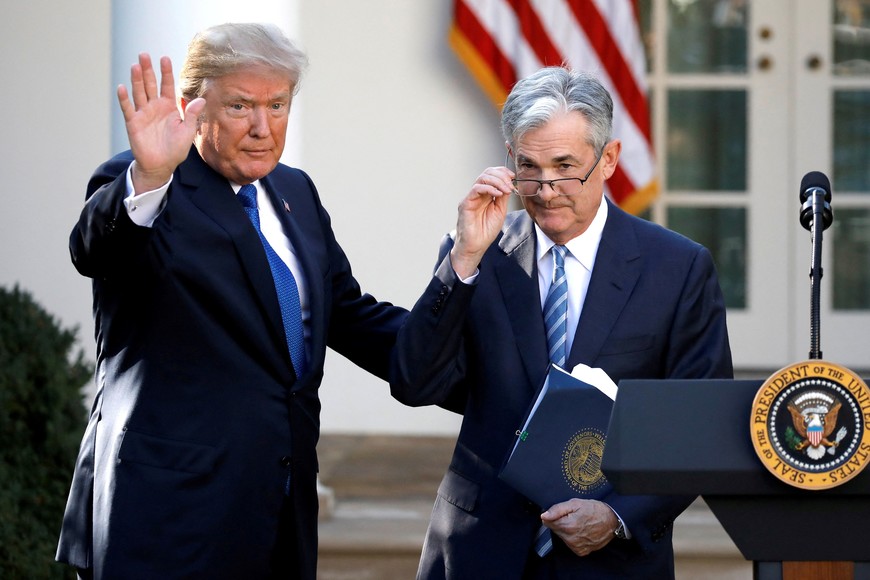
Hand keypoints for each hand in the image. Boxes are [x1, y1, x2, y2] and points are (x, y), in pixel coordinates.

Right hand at [117, 53, 205, 193]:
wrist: (161, 165)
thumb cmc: (175, 149)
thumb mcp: (187, 132)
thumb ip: (192, 115)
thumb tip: (201, 100)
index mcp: (169, 107)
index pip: (167, 85)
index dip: (166, 72)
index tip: (164, 58)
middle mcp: (155, 106)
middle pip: (150, 84)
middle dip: (148, 70)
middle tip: (144, 54)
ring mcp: (143, 113)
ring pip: (138, 92)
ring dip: (136, 80)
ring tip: (135, 66)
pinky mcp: (133, 122)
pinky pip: (128, 108)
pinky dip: (124, 98)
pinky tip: (121, 87)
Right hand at [449, 166, 512, 277]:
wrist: (476, 246)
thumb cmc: (485, 231)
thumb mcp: (500, 211)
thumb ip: (503, 198)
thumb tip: (509, 184)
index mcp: (486, 195)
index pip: (492, 175)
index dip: (503, 172)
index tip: (513, 177)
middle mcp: (477, 194)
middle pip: (487, 173)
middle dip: (501, 175)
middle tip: (510, 183)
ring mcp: (471, 197)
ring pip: (482, 178)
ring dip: (497, 181)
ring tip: (506, 189)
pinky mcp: (465, 203)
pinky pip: (476, 189)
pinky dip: (489, 188)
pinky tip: (498, 194)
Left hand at [541, 498, 617, 556]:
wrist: (612, 521)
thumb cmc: (595, 510)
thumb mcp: (575, 503)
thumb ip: (557, 509)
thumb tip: (544, 516)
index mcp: (568, 526)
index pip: (548, 522)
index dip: (554, 515)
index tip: (562, 512)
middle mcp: (571, 539)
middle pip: (555, 529)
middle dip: (561, 522)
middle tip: (574, 516)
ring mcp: (576, 547)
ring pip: (563, 537)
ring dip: (567, 530)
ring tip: (580, 523)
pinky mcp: (581, 551)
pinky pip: (570, 544)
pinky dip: (574, 538)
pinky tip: (582, 531)